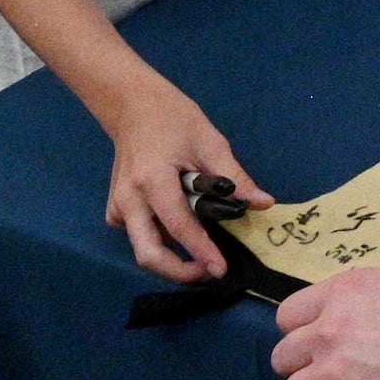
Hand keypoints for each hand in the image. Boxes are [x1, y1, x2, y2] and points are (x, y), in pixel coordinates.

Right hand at [99, 79, 266, 282]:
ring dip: (173, 257)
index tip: (221, 270)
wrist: (133, 107)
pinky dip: (163, 240)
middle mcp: (128, 200)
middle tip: (210, 271)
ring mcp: (117, 208)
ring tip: (204, 247)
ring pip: (144, 248)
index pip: (179, 226)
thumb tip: (264, 204)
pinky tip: (183, 224)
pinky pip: (141, 236)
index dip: (201, 251)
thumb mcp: (210, 142)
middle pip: (148, 254)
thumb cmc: (174, 119)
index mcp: (151, 180)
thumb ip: (236, 177)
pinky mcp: (116, 212)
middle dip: (179, 271)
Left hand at [272, 267, 379, 379]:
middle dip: (305, 364)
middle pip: (283, 357)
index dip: (304, 329)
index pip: (288, 316)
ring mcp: (336, 374)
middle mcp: (329, 331)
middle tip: (335, 369)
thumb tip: (355, 319)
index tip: (321, 339)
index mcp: (345, 293)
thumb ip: (366, 302)